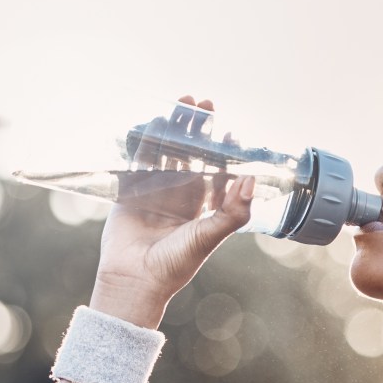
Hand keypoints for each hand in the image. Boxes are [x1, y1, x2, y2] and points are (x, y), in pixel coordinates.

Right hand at [89, 97, 253, 327]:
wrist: (134, 278)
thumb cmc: (175, 263)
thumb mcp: (210, 236)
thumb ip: (234, 211)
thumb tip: (252, 180)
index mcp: (203, 209)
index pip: (217, 172)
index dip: (224, 152)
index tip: (230, 131)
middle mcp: (181, 198)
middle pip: (192, 155)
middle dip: (198, 131)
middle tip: (203, 104)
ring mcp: (155, 192)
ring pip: (167, 152)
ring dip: (175, 129)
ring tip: (181, 104)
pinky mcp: (130, 191)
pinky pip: (139, 159)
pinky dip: (146, 140)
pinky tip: (154, 121)